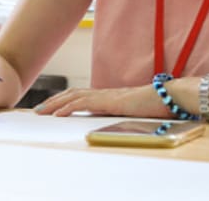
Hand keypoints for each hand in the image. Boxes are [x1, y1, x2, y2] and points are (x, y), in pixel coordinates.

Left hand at [33, 84, 169, 118]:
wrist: (170, 97)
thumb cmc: (156, 105)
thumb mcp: (133, 112)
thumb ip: (121, 112)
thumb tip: (115, 116)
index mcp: (108, 97)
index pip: (80, 96)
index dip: (63, 100)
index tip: (50, 107)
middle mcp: (104, 93)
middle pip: (72, 94)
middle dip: (53, 102)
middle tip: (37, 110)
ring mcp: (106, 96)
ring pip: (73, 97)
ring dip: (55, 104)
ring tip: (41, 112)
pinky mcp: (110, 101)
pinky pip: (84, 104)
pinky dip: (68, 107)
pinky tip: (57, 114)